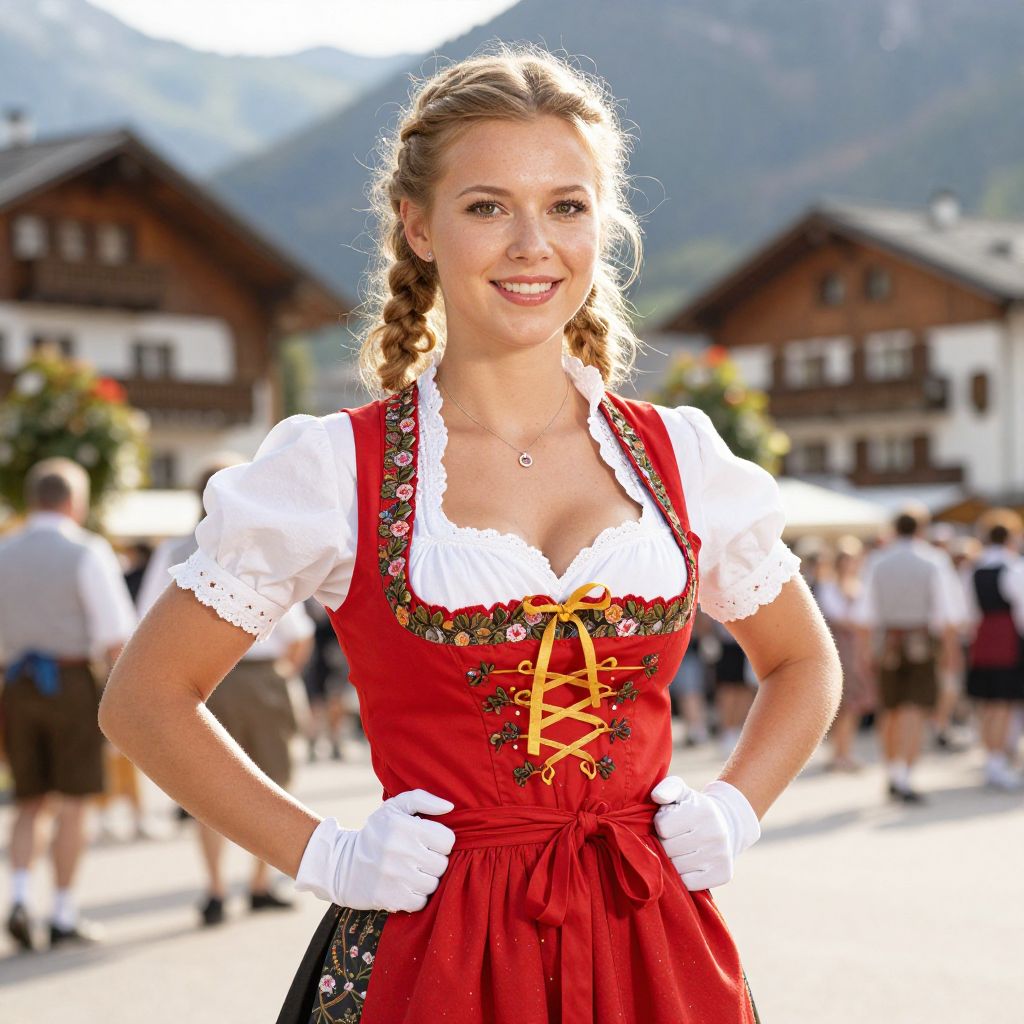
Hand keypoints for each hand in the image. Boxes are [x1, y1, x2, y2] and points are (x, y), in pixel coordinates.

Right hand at [294, 789, 455, 912]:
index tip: (429, 841)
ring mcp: (395, 877)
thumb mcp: (395, 806)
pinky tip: (405, 885)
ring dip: (426, 879)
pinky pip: (420, 902)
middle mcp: (401, 851)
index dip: (440, 840)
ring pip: (433, 884)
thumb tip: (450, 807)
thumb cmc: (377, 832)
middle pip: (442, 864)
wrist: (341, 865)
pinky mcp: (390, 898)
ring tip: (412, 871)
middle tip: (420, 857)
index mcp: (405, 826)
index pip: (447, 840)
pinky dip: (416, 896)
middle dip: (434, 860)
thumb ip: (424, 800)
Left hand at [650, 776, 759, 889]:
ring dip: (673, 860)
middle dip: (665, 843)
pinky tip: (690, 863)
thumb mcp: (681, 791)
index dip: (661, 824)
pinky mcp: (723, 874)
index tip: (669, 822)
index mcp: (702, 811)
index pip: (663, 827)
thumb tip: (656, 796)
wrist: (725, 824)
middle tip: (675, 837)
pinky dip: (684, 876)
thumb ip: (666, 788)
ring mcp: (720, 855)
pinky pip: (688, 883)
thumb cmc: (692, 807)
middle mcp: (715, 833)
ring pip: (677, 868)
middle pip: (668, 848)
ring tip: (682, 849)